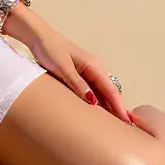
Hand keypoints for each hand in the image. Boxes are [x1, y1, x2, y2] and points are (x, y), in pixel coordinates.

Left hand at [11, 13, 131, 121]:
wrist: (37, 36)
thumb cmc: (49, 48)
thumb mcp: (62, 67)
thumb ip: (76, 83)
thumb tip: (93, 101)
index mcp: (93, 65)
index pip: (111, 90)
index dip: (119, 107)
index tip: (127, 122)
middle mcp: (94, 68)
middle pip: (110, 92)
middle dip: (118, 109)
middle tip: (126, 129)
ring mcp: (87, 71)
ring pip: (102, 92)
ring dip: (108, 106)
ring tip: (114, 125)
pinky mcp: (79, 74)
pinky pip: (92, 90)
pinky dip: (97, 101)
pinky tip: (97, 111)